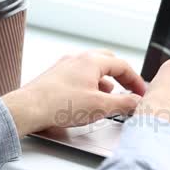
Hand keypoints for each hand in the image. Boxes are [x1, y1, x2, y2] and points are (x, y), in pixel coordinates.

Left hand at [2, 49, 146, 137]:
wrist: (28, 109)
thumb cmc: (59, 104)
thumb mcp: (100, 107)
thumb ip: (123, 103)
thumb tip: (136, 102)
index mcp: (92, 61)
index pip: (123, 66)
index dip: (136, 80)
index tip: (141, 92)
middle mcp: (78, 59)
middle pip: (108, 62)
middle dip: (121, 77)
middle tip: (128, 89)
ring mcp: (65, 67)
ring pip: (92, 70)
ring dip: (105, 82)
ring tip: (108, 97)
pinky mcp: (55, 77)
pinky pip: (79, 77)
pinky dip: (89, 86)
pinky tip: (86, 100)